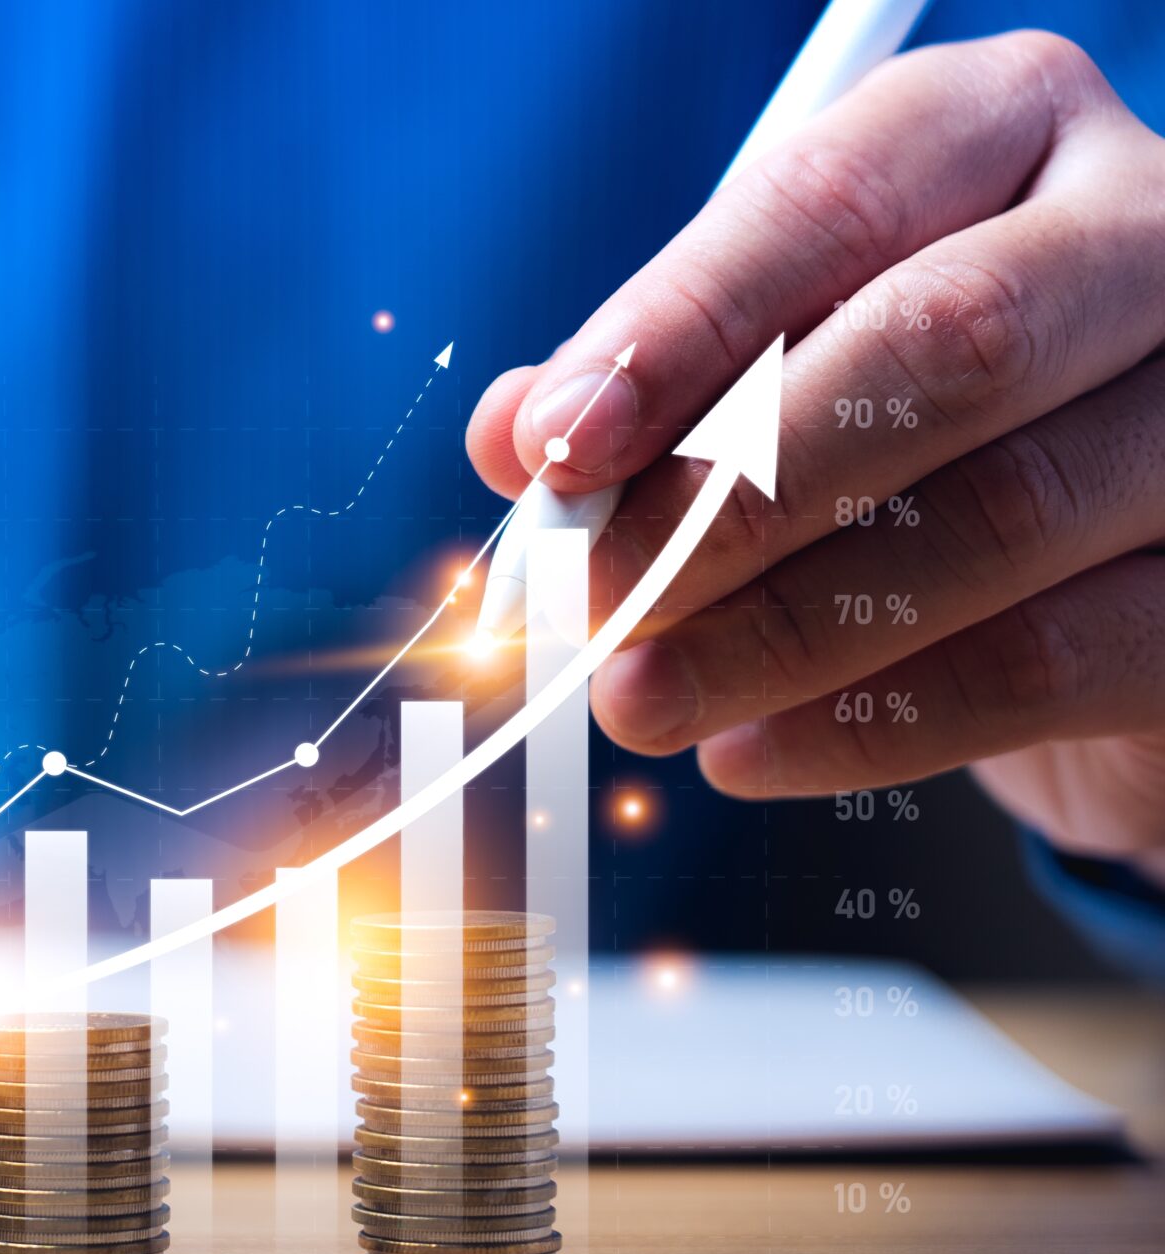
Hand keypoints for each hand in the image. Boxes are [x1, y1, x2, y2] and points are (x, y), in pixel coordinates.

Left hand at [466, 31, 1164, 885]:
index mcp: (1007, 132)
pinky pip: (1054, 660)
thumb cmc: (910, 436)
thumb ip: (654, 387)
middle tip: (594, 599)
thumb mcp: (776, 372)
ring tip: (640, 697)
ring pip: (1000, 515)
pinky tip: (749, 752)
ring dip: (777, 630)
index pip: (836, 198)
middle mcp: (1148, 235)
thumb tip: (521, 433)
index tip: (560, 444)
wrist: (1103, 575)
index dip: (683, 326)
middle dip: (732, 492)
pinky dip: (875, 721)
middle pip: (945, 344)